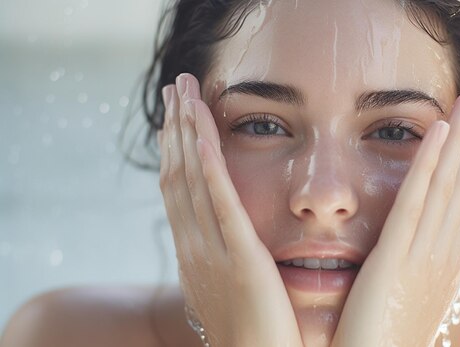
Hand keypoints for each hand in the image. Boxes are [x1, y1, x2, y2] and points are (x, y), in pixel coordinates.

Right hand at [158, 73, 302, 346]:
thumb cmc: (254, 334)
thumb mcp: (231, 289)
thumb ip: (227, 260)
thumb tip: (233, 242)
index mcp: (195, 252)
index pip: (179, 190)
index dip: (175, 149)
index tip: (175, 118)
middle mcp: (195, 247)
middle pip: (178, 175)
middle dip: (175, 128)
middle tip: (175, 86)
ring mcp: (213, 252)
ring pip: (192, 180)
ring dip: (187, 132)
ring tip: (185, 91)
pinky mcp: (241, 259)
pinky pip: (221, 203)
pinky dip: (208, 166)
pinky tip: (203, 134)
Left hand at [331, 80, 459, 346]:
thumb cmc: (387, 340)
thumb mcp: (418, 298)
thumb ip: (430, 263)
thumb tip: (441, 236)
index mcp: (451, 263)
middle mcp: (447, 254)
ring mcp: (425, 255)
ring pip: (451, 183)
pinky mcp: (396, 257)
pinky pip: (415, 200)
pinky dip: (428, 163)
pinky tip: (438, 130)